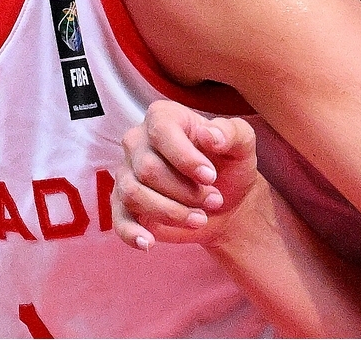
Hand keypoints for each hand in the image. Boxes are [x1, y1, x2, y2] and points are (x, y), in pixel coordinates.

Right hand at [112, 99, 262, 250]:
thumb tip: (209, 135)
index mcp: (164, 117)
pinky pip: (119, 219)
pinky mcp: (124, 204)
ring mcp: (127, 173)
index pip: (161, 131)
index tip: (211, 176)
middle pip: (148, 168)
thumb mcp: (242, 144)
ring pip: (134, 194)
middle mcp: (138, 141)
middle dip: (186, 191)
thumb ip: (231, 132)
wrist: (226, 202)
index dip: (185, 157)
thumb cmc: (229, 166)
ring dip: (171, 212)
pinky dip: (132, 233)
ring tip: (200, 218)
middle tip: (214, 200)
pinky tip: (150, 243)